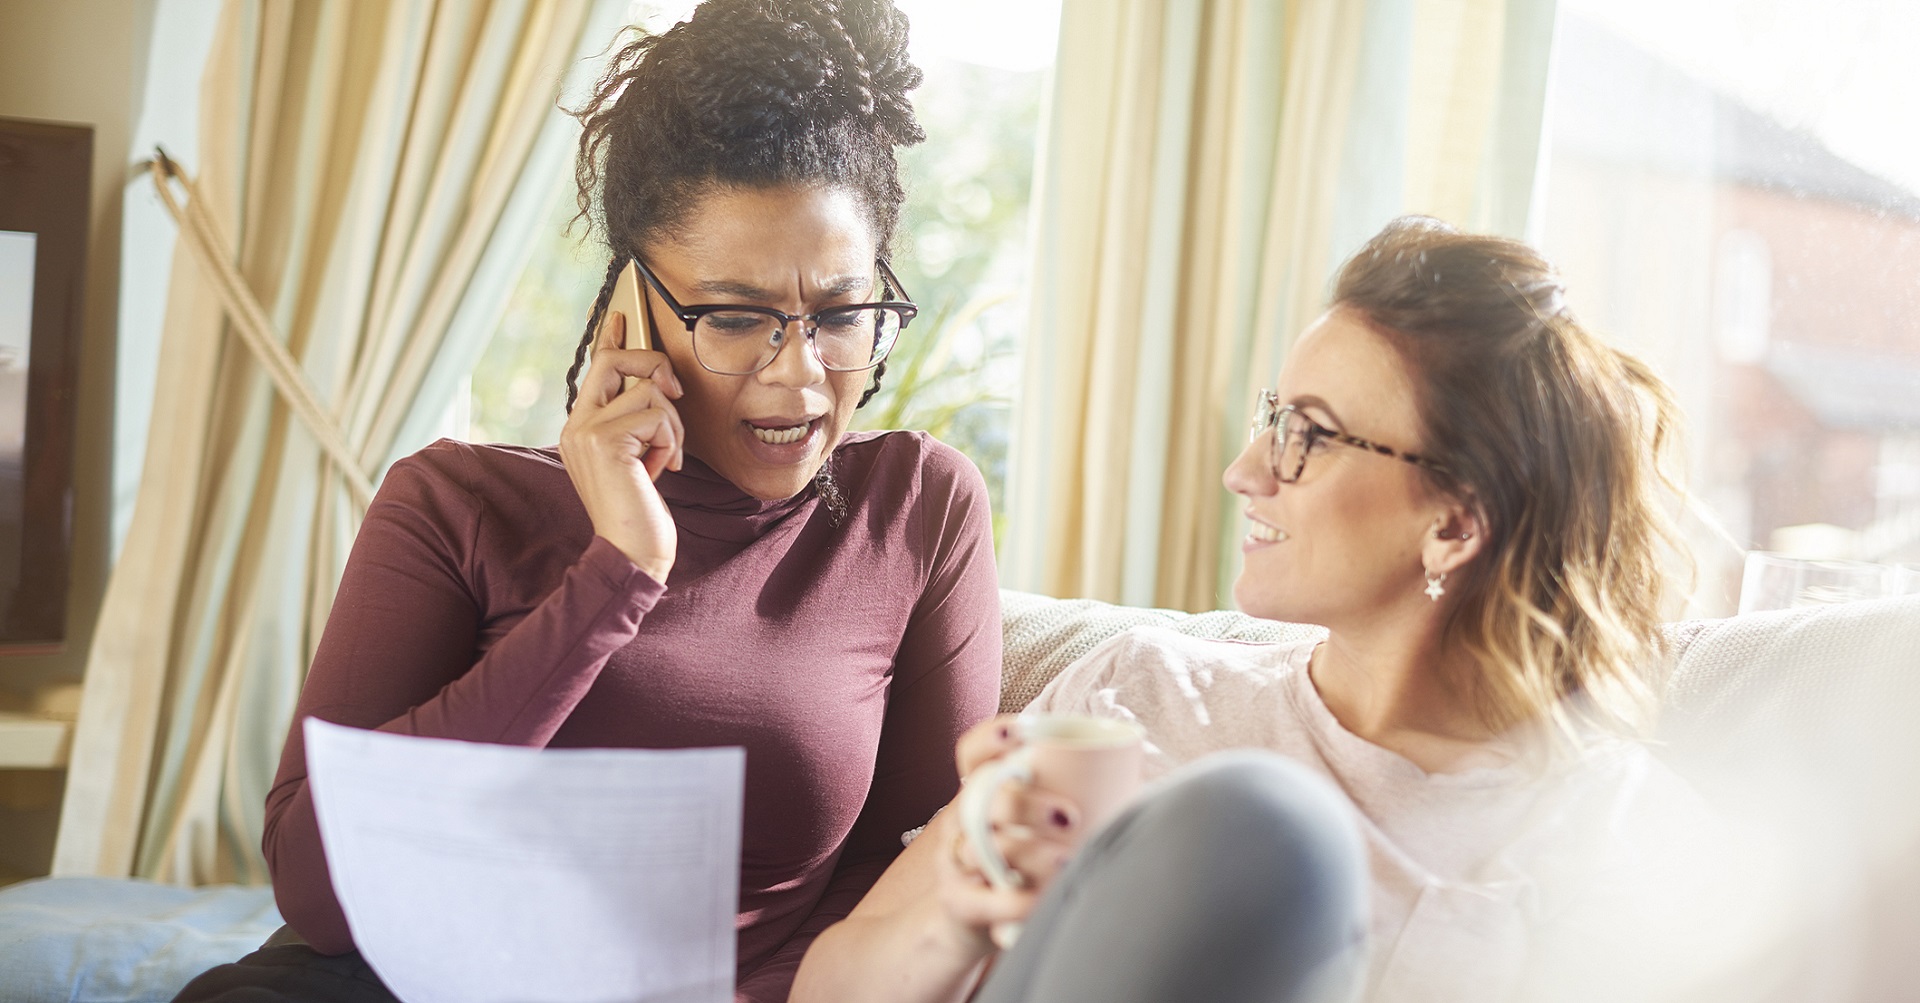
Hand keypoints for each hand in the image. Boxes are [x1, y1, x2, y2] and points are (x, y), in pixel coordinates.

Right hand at [559, 310, 685, 582]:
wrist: (633, 552)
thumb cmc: (641, 511)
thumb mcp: (640, 458)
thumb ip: (640, 423)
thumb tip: (660, 387)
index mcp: (581, 427)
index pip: (595, 370)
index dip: (609, 339)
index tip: (620, 316)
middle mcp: (575, 424)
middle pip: (616, 361)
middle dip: (653, 365)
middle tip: (674, 394)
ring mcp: (585, 431)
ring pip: (647, 391)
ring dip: (672, 425)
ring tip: (665, 459)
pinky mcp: (604, 441)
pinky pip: (655, 414)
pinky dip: (670, 440)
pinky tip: (663, 469)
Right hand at [936, 716, 1086, 946]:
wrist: (972, 918)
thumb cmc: (1018, 860)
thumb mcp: (1029, 824)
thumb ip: (1070, 799)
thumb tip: (1139, 782)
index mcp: (981, 792)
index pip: (972, 754)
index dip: (990, 738)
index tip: (1023, 734)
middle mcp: (962, 820)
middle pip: (982, 800)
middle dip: (1024, 804)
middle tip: (1068, 816)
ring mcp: (956, 861)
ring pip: (981, 849)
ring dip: (1027, 853)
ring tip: (1066, 861)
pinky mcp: (958, 902)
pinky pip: (983, 901)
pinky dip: (1015, 901)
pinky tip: (1042, 901)